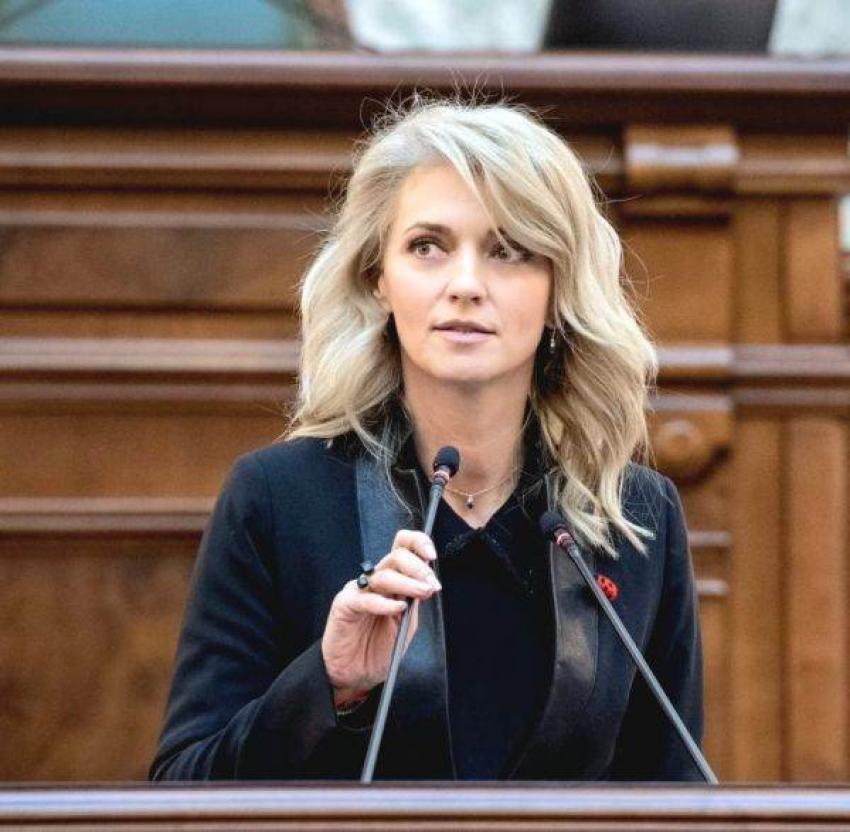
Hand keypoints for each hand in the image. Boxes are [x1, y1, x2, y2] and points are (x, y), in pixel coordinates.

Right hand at [321, 530, 440, 698]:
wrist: (356, 674)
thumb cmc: (380, 648)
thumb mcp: (407, 622)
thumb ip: (416, 601)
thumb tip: (430, 582)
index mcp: (391, 579)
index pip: (403, 547)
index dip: (417, 543)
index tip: (432, 555)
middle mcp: (374, 580)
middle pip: (396, 556)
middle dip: (418, 568)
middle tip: (431, 585)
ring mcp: (358, 590)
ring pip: (383, 575)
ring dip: (407, 583)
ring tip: (422, 593)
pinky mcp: (344, 605)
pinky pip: (364, 598)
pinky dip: (384, 602)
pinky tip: (398, 608)